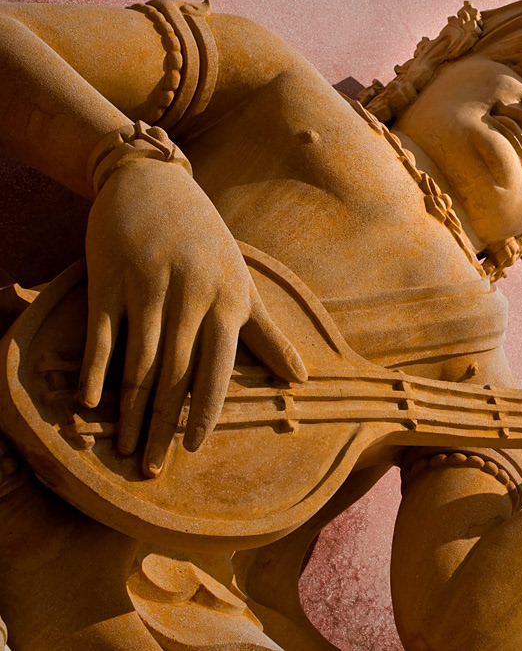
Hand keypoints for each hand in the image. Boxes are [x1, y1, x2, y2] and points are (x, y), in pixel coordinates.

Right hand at [78, 157, 306, 475]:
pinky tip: (90, 405)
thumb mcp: (243, 284)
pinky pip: (103, 333)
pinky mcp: (110, 278)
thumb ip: (268, 334)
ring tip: (121, 448)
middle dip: (162, 424)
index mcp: (227, 302)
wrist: (154, 184)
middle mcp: (190, 297)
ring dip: (128, 409)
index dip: (205, 412)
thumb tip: (302, 380)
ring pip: (139, 360)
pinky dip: (96, 370)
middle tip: (151, 468)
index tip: (194, 449)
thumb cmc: (207, 243)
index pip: (217, 370)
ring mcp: (148, 288)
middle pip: (176, 375)